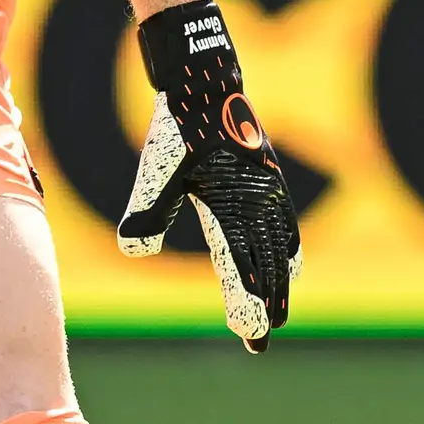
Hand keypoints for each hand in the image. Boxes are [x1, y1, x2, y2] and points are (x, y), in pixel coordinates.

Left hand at [116, 0, 299, 349]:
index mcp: (231, 200)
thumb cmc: (178, 127)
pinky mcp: (270, 180)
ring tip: (276, 315)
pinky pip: (286, 224)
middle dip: (264, 304)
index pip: (240, 260)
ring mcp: (269, 190)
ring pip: (279, 249)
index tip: (248, 330)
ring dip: (279, 284)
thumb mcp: (156, 168)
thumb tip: (134, 250)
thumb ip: (148, 210)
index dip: (245, 297)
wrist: (207, 81)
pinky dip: (288, 250)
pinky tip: (289, 267)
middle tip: (259, 342)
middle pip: (265, 264)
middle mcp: (258, 199)